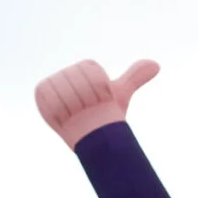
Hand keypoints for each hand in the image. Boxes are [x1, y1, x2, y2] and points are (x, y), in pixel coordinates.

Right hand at [35, 59, 158, 149]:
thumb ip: (135, 77)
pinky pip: (52, 99)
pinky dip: (61, 111)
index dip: (100, 88)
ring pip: (66, 91)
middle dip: (88, 98)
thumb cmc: (106, 112)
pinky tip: (66, 115)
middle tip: (90, 108)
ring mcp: (52, 82)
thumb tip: (156, 65)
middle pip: (79, 81)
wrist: (90, 133)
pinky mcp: (41, 93)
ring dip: (76, 106)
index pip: (91, 72)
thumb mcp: (120, 94)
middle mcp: (65, 72)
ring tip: (79, 112)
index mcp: (83, 67)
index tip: (102, 98)